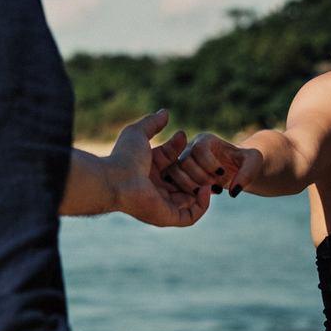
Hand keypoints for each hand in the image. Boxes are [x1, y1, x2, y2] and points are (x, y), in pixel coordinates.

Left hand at [106, 110, 210, 226]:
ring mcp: (162, 205)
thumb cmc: (125, 156)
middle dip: (198, 174)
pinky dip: (202, 205)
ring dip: (203, 189)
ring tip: (213, 177)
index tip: (191, 142)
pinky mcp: (167, 217)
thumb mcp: (139, 133)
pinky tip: (206, 189)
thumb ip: (153, 123)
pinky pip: (190, 216)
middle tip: (212, 166)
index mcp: (149, 171)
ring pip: (189, 199)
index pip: (173, 163)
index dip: (183, 152)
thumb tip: (165, 112)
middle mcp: (155, 190)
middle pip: (183, 182)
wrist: (117, 179)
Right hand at [172, 132, 262, 197]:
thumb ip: (247, 174)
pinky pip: (171, 182)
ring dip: (191, 186)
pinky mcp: (178, 174)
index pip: (199, 148)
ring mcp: (181, 160)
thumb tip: (233, 191)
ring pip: (174, 171)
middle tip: (216, 186)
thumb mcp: (253, 162)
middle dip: (201, 178)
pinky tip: (199, 196)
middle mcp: (190, 148)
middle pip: (185, 161)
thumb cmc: (245, 161)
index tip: (222, 173)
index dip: (209, 163)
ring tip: (208, 192)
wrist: (235, 167)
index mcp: (206, 140)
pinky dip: (183, 191)